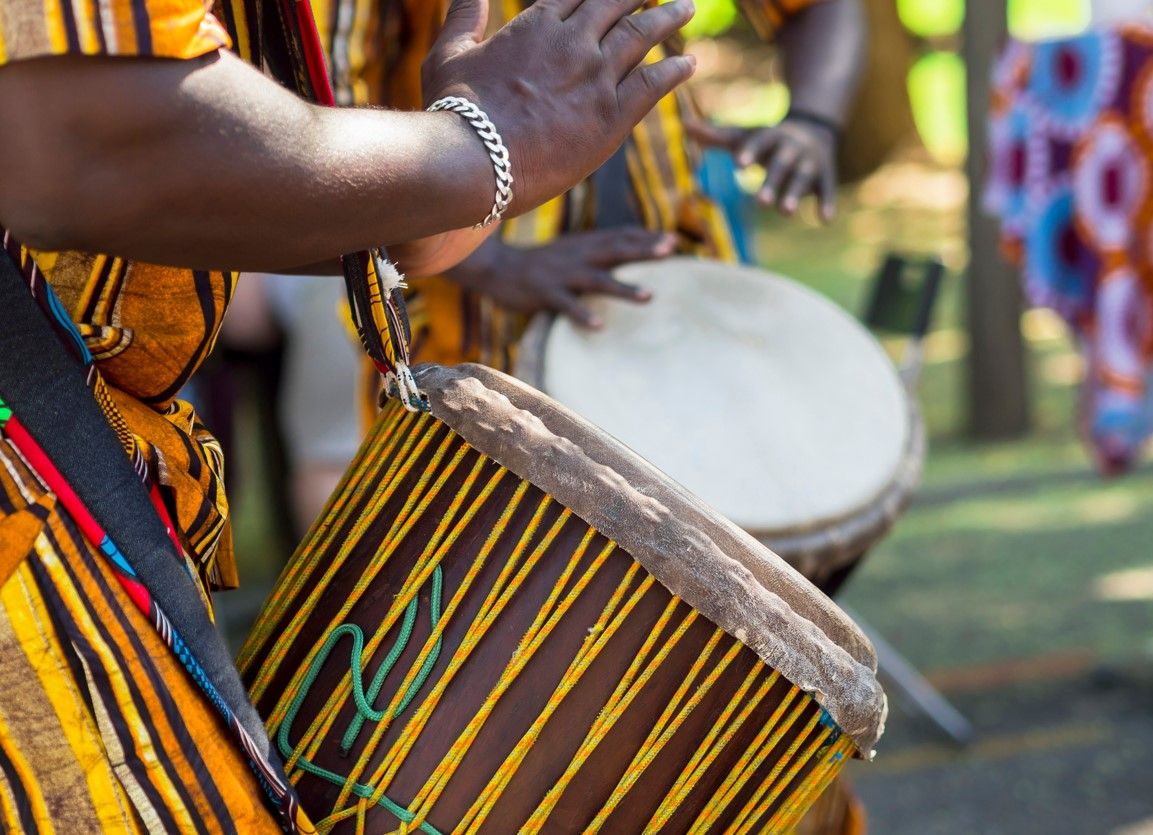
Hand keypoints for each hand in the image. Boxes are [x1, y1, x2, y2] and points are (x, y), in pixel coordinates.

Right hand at [423, 0, 696, 216]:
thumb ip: (463, 15)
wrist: (474, 160)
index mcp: (536, 25)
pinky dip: (675, 69)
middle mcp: (573, 42)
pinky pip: (654, 84)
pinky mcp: (611, 116)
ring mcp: (596, 77)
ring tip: (686, 9)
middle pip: (616, 4)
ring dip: (668, 18)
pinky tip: (689, 64)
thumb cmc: (455, 112)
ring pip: (642, 35)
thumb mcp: (448, 53)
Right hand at [447, 228, 678, 326]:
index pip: (620, 236)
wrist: (496, 267)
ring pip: (597, 280)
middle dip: (643, 251)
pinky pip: (566, 305)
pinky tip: (599, 326)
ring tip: (650, 296)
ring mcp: (561, 274)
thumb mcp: (570, 250)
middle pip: (615, 250)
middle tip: (670, 251)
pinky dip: (582, 315)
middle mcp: (576, 255)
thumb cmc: (541, 263)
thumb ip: (598, 250)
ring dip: (624, 288)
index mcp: (583, 244)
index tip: (674, 241)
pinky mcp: (544, 293)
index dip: (646, 237)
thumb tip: (631, 249)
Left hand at [686, 116, 837, 221]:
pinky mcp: (825, 176)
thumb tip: (684, 125)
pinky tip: (825, 221)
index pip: (759, 142)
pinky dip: (827, 203)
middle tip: (760, 202)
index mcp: (770, 136)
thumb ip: (716, 136)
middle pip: (781, 164)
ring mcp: (810, 162)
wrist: (813, 131)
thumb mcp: (744, 136)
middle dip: (772, 181)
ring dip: (795, 194)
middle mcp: (791, 148)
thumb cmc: (767, 141)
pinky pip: (828, 190)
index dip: (750, 152)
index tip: (738, 164)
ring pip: (803, 178)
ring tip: (786, 212)